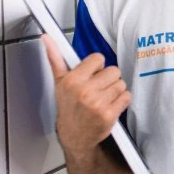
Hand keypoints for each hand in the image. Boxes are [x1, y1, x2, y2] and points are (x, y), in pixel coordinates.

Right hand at [42, 35, 130, 155]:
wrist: (75, 136)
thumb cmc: (69, 107)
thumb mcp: (59, 82)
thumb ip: (55, 58)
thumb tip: (46, 37)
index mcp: (72, 80)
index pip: (98, 58)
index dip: (97, 67)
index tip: (91, 76)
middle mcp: (84, 91)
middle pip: (114, 70)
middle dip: (108, 79)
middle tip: (99, 89)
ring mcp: (98, 103)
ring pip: (121, 84)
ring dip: (115, 91)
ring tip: (103, 98)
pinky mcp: (109, 114)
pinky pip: (127, 97)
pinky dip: (122, 101)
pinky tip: (110, 106)